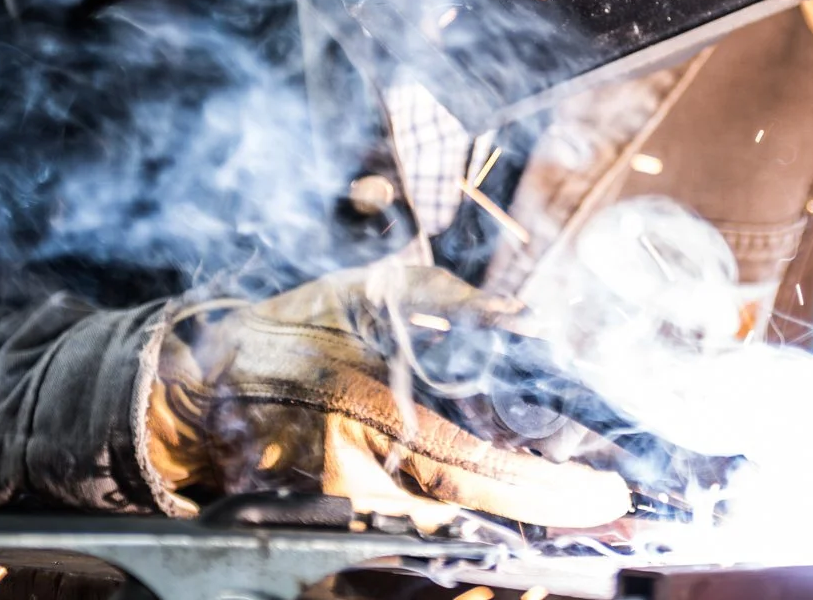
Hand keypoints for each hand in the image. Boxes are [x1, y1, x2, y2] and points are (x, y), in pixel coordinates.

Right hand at [144, 264, 629, 529]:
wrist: (204, 386)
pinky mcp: (344, 517)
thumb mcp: (364, 294)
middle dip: (544, 504)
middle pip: (473, 505)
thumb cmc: (290, 332)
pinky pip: (423, 516)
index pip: (474, 467)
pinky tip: (514, 485)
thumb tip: (518, 317)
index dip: (544, 490)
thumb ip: (444, 301)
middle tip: (608, 497)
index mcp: (366, 411)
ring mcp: (350, 505)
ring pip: (450, 515)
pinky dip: (473, 502)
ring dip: (510, 501)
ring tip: (573, 486)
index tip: (605, 493)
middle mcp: (360, 474)